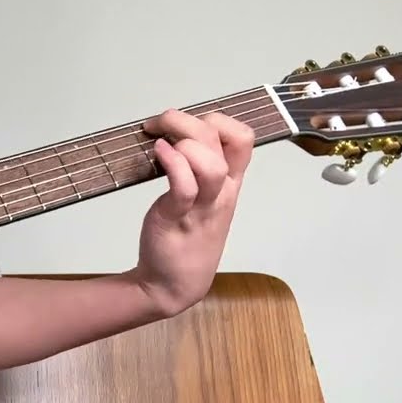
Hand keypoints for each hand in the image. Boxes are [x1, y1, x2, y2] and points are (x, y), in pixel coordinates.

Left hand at [131, 109, 254, 316]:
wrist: (173, 283)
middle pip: (224, 141)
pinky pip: (184, 186)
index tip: (188, 123)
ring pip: (211, 164)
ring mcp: (202, 206)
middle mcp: (221, 192)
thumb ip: (196, 170)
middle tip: (160, 122)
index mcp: (229, 183)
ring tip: (159, 141)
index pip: (244, 139)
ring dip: (185, 142)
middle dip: (191, 121)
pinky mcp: (178, 219)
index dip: (219, 119)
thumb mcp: (201, 199)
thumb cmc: (184, 236)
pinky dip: (172, 163)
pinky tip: (157, 153)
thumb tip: (173, 136)